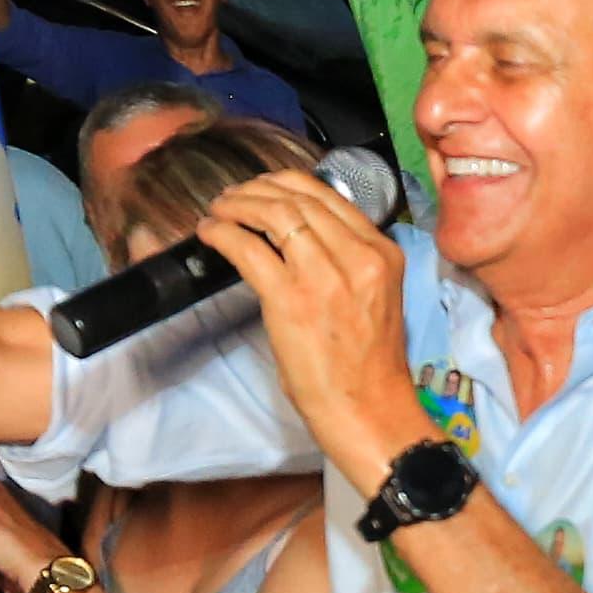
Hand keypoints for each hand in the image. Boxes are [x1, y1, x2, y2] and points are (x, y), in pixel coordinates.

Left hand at [189, 169, 429, 493]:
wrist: (369, 409)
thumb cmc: (369, 366)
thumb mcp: (374, 297)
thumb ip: (347, 262)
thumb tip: (298, 240)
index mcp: (382, 253)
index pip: (330, 196)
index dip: (287, 184)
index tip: (264, 188)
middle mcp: (358, 255)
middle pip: (299, 197)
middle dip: (257, 189)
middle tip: (233, 197)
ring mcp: (325, 275)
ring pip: (273, 212)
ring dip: (237, 205)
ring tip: (219, 210)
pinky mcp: (290, 298)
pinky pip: (248, 248)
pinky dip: (223, 233)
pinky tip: (211, 233)